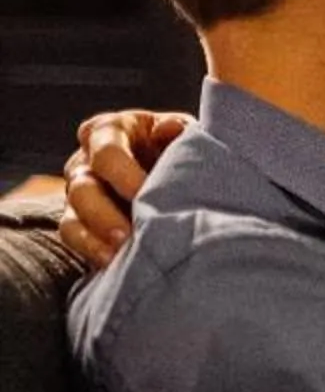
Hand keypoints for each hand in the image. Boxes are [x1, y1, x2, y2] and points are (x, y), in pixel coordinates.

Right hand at [58, 109, 190, 267]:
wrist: (178, 173)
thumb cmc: (179, 146)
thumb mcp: (184, 132)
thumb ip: (178, 129)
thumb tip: (168, 129)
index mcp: (110, 131)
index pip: (105, 149)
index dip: (123, 173)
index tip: (144, 193)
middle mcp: (86, 160)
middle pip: (83, 187)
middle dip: (105, 213)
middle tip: (129, 234)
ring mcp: (79, 192)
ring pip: (73, 216)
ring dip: (97, 236)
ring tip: (122, 251)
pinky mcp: (80, 220)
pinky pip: (74, 236)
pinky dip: (92, 250)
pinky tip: (114, 262)